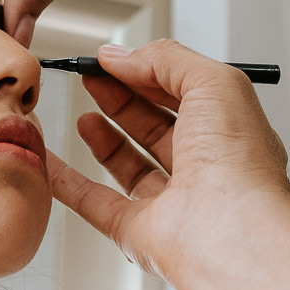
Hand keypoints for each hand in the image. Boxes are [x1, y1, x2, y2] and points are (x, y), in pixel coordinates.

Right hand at [48, 40, 289, 289]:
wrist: (231, 233)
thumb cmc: (237, 162)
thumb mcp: (212, 82)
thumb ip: (167, 60)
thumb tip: (121, 56)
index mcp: (230, 136)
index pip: (188, 96)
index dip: (150, 74)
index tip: (114, 59)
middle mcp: (205, 172)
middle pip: (158, 130)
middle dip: (124, 100)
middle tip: (93, 78)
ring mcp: (171, 205)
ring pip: (131, 168)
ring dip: (106, 139)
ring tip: (84, 113)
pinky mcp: (139, 233)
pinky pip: (96, 204)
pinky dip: (70, 183)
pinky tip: (52, 159)